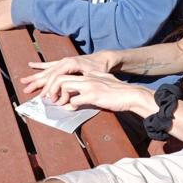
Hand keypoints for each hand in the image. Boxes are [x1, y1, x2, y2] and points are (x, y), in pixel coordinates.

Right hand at [21, 51, 112, 97]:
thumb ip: (81, 85)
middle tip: (26, 90)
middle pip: (47, 74)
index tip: (44, 96)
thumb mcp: (92, 76)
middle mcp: (64, 62)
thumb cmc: (99, 68)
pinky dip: (40, 66)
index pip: (55, 77)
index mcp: (70, 64)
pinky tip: (32, 65)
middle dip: (36, 83)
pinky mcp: (63, 63)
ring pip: (46, 70)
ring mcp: (63, 62)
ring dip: (35, 76)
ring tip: (24, 81)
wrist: (104, 59)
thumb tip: (72, 98)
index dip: (49, 88)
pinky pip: (49, 65)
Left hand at [37, 73, 153, 114]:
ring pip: (64, 85)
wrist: (132, 95)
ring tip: (59, 103)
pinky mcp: (93, 95)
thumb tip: (80, 95)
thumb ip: (93, 84)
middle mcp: (87, 77)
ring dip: (58, 96)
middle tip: (50, 99)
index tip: (53, 93)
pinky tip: (72, 109)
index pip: (66, 74)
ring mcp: (89, 85)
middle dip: (50, 88)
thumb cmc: (120, 92)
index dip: (55, 83)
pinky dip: (70, 105)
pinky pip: (74, 100)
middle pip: (60, 77)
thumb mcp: (105, 83)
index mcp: (89, 74)